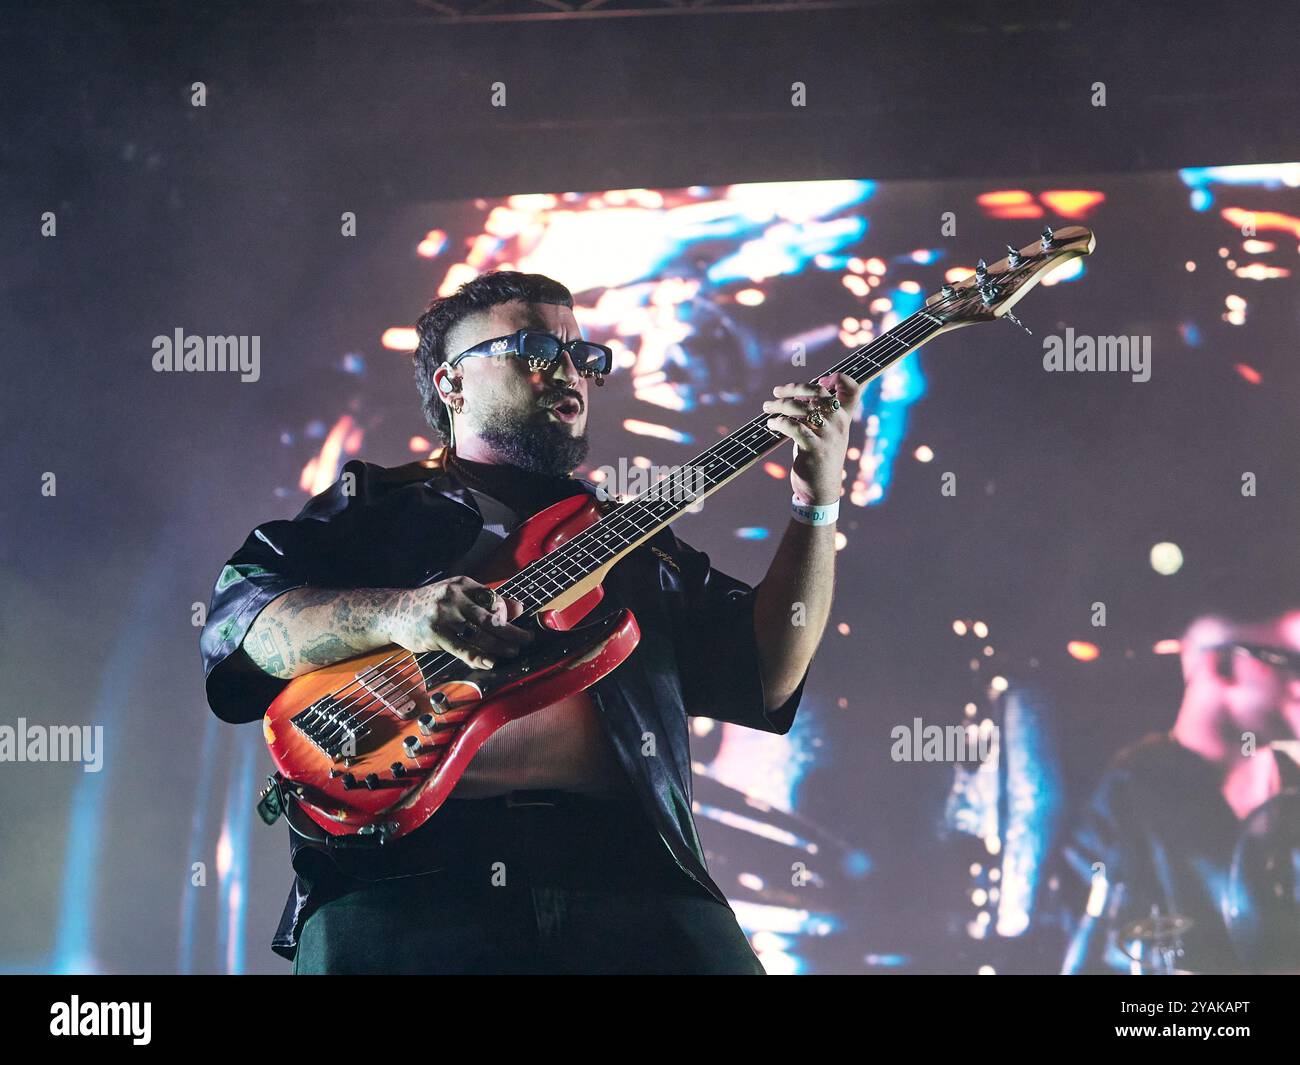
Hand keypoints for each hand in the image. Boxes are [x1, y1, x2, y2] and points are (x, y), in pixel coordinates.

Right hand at [379, 577, 533, 668]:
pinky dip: (478, 657)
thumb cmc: (431, 605)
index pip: (493, 598)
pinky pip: (463, 648)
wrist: (394, 611)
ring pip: (480, 634)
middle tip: (527, 639)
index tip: (519, 624)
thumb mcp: (457, 595)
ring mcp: (444, 616)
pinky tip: (490, 662)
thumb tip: (519, 608)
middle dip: (511, 631)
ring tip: (512, 652)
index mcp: (462, 585)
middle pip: (490, 617)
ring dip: (500, 646)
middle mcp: (454, 597)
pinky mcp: (436, 634)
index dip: (508, 613)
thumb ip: (486, 601)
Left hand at [761, 372, 861, 505]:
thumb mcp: (824, 434)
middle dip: (794, 388)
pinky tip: (771, 424)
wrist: (821, 492)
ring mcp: (828, 436)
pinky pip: (794, 427)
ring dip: (780, 405)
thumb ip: (817, 414)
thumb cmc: (818, 459)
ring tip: (766, 408)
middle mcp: (839, 424)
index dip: (839, 378)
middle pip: (819, 392)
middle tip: (776, 392)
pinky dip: (779, 422)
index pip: (853, 390)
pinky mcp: (814, 448)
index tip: (820, 380)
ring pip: (802, 408)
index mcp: (844, 419)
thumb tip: (796, 393)